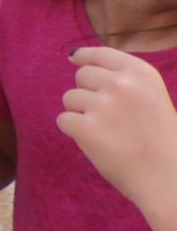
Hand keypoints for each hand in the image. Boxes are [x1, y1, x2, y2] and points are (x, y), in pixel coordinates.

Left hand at [65, 48, 176, 221]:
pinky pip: (64, 120)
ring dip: (81, 113)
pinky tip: (96, 142)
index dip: (85, 57)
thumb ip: (122, 78)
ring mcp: (104, 105)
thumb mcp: (150, 96)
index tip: (75, 59)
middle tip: (110, 117)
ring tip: (108, 131)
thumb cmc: (158, 138)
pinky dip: (74, 131)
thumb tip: (76, 57)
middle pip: (82, 76)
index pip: (101, 53)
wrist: (168, 176)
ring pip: (70, 98)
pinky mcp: (87, 128)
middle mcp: (122, 84)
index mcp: (142, 73)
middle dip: (88, 92)